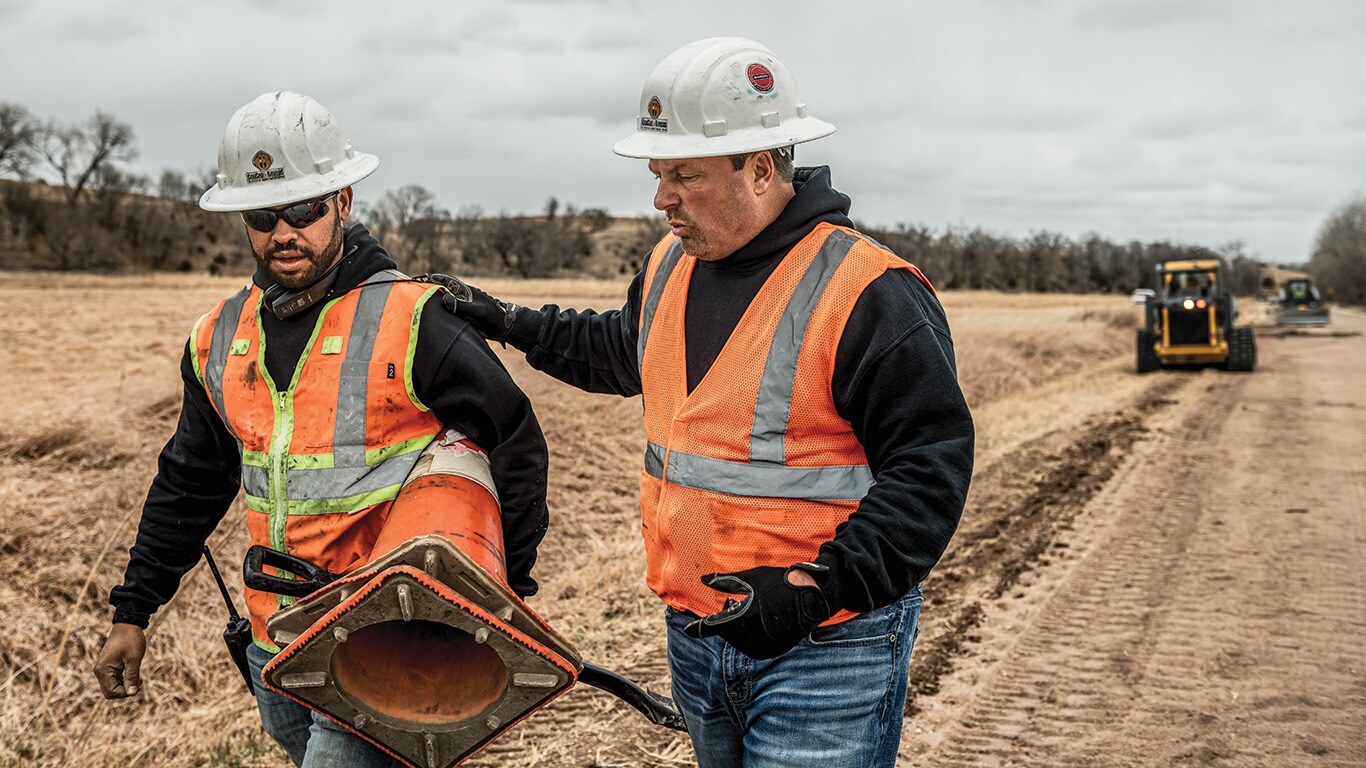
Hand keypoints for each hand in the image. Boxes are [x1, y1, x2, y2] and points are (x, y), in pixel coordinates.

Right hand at [94, 623, 146, 698]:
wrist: (128, 625)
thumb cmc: (131, 640)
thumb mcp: (134, 659)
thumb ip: (132, 677)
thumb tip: (132, 694)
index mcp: (103, 670)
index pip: (111, 692)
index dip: (125, 692)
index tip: (138, 683)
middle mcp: (100, 671)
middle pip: (110, 692)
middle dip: (125, 690)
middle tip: (139, 680)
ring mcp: (103, 669)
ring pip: (113, 687)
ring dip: (125, 685)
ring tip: (138, 677)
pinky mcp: (108, 667)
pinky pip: (115, 680)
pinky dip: (124, 680)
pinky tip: (134, 673)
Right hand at [429, 273, 519, 341]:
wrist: (506, 327)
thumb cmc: (493, 317)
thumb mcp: (478, 311)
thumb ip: (461, 305)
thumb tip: (444, 298)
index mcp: (467, 292)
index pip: (448, 282)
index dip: (437, 279)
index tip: (424, 278)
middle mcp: (464, 297)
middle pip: (446, 291)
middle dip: (434, 291)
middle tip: (419, 292)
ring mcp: (465, 306)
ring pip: (448, 302)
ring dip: (438, 303)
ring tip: (424, 305)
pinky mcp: (467, 316)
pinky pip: (452, 313)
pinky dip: (445, 313)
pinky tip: (437, 318)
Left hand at [684, 563, 832, 659]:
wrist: (813, 595)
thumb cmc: (781, 582)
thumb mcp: (752, 578)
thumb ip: (725, 581)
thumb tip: (704, 580)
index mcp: (745, 616)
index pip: (714, 626)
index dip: (699, 628)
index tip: (687, 630)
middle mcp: (754, 634)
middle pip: (728, 633)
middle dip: (725, 620)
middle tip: (730, 604)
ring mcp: (766, 644)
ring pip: (739, 642)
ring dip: (736, 629)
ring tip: (744, 611)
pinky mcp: (775, 649)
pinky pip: (753, 646)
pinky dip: (748, 636)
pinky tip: (753, 622)